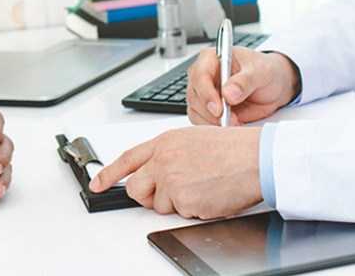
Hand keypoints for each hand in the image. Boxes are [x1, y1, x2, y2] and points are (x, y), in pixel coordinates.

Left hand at [89, 126, 262, 219]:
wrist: (255, 159)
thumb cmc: (232, 148)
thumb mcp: (193, 139)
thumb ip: (168, 153)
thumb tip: (155, 171)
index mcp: (165, 142)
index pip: (128, 159)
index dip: (109, 173)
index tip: (98, 184)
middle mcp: (163, 161)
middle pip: (136, 188)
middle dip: (146, 195)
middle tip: (166, 193)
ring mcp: (172, 182)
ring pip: (159, 205)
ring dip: (176, 202)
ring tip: (200, 185)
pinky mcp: (184, 202)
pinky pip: (181, 215)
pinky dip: (194, 209)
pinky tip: (209, 193)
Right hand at [186, 47, 300, 125]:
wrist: (272, 86)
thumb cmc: (265, 72)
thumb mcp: (261, 72)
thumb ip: (245, 81)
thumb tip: (228, 93)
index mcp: (212, 58)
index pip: (200, 75)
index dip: (206, 94)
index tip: (218, 109)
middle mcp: (203, 74)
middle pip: (194, 96)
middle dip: (211, 113)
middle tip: (233, 120)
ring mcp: (203, 92)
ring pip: (195, 111)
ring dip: (213, 121)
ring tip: (236, 121)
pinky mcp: (206, 108)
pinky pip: (201, 121)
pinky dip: (214, 127)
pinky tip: (233, 123)